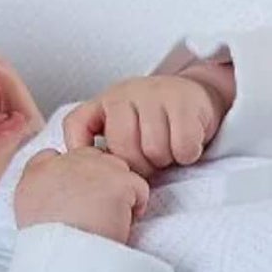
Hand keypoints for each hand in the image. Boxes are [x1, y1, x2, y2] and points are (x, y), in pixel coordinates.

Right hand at [14, 145, 150, 243]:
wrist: (64, 264)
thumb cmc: (52, 250)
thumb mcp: (31, 219)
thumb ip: (45, 196)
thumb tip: (67, 194)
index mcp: (35, 174)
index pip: (55, 156)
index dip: (72, 175)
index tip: (76, 199)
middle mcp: (61, 163)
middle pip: (91, 158)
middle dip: (98, 182)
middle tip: (95, 214)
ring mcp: (91, 167)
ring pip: (117, 169)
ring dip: (117, 193)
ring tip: (107, 221)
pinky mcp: (117, 181)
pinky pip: (139, 187)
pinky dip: (136, 207)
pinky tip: (121, 225)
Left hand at [62, 71, 227, 178]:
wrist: (194, 98)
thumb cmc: (154, 123)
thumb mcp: (121, 128)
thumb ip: (101, 146)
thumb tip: (86, 178)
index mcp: (104, 102)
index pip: (76, 123)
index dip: (79, 148)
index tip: (98, 167)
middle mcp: (125, 93)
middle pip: (122, 147)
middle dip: (138, 166)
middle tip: (147, 164)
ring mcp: (155, 94)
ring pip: (154, 148)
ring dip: (163, 161)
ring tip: (166, 153)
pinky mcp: (185, 102)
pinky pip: (182, 146)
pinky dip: (186, 155)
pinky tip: (184, 148)